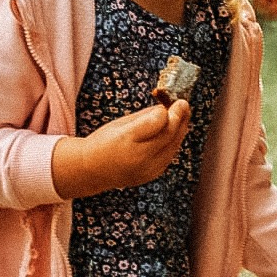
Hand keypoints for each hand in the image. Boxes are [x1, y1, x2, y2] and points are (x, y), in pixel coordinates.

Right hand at [50, 100, 190, 198]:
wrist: (92, 171)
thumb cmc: (104, 142)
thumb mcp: (119, 124)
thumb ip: (144, 117)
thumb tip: (166, 108)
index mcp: (126, 139)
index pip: (156, 122)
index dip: (169, 111)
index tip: (176, 100)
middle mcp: (139, 156)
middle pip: (169, 135)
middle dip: (180, 118)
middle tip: (184, 104)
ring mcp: (148, 169)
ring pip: (173, 146)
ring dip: (180, 129)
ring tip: (183, 115)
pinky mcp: (152, 175)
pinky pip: (169, 155)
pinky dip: (173, 142)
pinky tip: (174, 131)